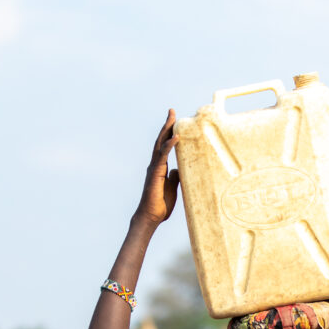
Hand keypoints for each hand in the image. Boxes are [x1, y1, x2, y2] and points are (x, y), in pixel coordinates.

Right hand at [134, 109, 179, 226]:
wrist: (151, 217)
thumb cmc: (160, 205)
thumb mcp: (172, 188)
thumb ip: (174, 177)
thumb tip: (178, 169)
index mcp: (159, 167)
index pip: (164, 146)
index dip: (169, 133)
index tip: (175, 121)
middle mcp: (155, 165)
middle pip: (161, 140)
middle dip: (167, 125)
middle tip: (172, 111)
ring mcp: (154, 168)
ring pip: (160, 144)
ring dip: (167, 129)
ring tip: (173, 116)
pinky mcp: (155, 173)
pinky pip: (163, 156)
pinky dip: (170, 145)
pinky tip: (176, 136)